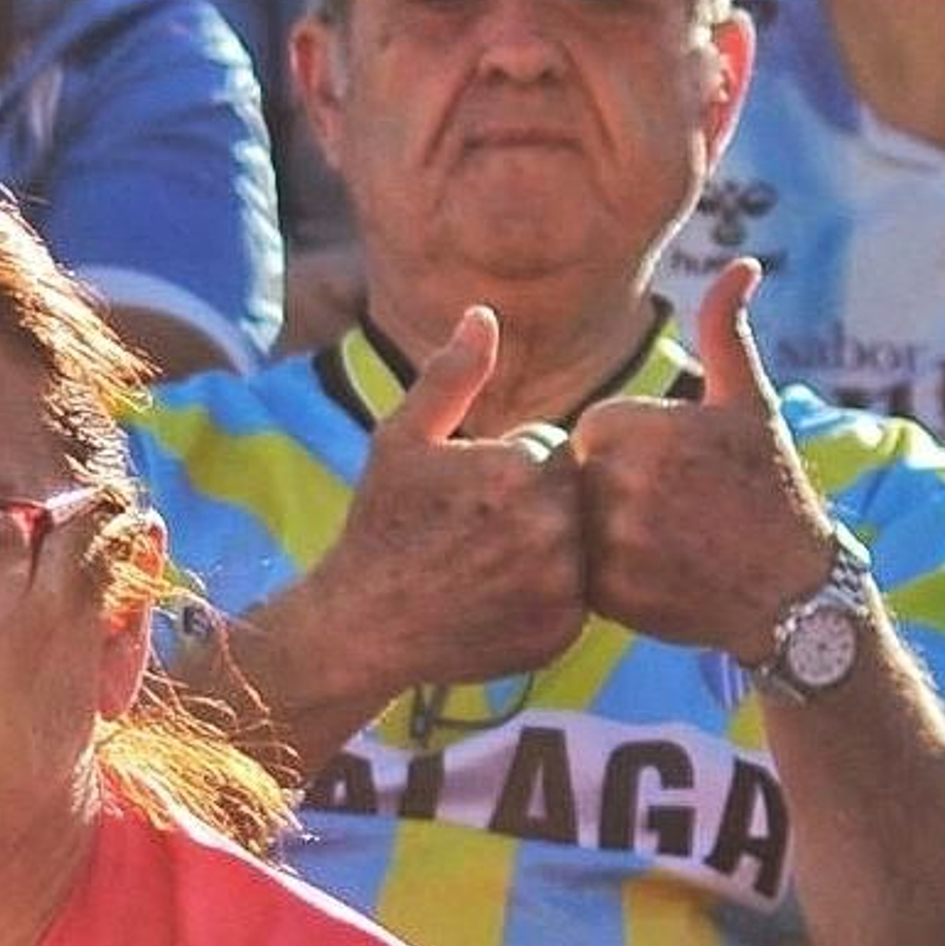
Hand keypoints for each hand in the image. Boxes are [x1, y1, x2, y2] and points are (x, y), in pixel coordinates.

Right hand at [320, 305, 586, 683]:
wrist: (363, 625)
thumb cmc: (381, 524)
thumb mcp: (403, 439)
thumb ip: (452, 376)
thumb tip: (485, 314)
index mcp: (524, 466)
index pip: (550, 447)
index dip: (506, 467)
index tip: (466, 496)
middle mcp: (553, 525)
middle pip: (571, 496)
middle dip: (533, 506)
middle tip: (476, 535)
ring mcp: (563, 584)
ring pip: (580, 546)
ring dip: (547, 551)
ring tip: (486, 566)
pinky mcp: (565, 631)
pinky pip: (579, 598)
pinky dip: (548, 599)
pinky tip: (498, 601)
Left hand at [572, 259, 834, 662]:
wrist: (796, 593)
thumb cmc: (771, 489)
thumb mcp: (751, 404)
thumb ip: (727, 330)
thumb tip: (744, 264)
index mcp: (630, 423)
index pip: (593, 431)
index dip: (636, 452)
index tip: (681, 473)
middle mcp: (613, 479)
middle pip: (578, 478)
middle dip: (617, 494)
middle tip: (678, 516)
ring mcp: (608, 539)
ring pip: (576, 527)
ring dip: (609, 537)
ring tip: (670, 547)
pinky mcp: (606, 594)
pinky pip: (580, 576)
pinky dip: (611, 579)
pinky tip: (660, 579)